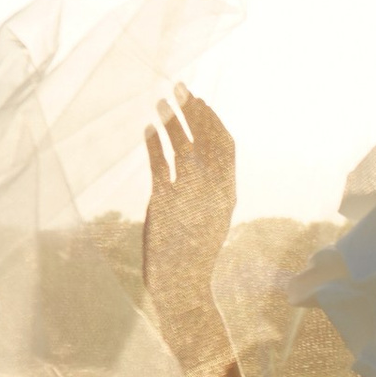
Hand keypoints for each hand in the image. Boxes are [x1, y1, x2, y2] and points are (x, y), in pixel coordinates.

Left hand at [143, 90, 236, 364]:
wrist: (184, 289)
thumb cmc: (193, 256)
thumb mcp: (208, 218)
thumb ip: (207, 191)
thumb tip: (196, 162)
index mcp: (228, 194)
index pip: (226, 146)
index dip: (214, 120)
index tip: (200, 101)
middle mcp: (214, 192)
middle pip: (207, 139)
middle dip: (194, 110)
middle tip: (180, 87)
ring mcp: (192, 198)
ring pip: (184, 147)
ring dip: (172, 120)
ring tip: (160, 101)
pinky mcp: (167, 205)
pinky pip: (161, 165)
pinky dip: (155, 144)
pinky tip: (147, 129)